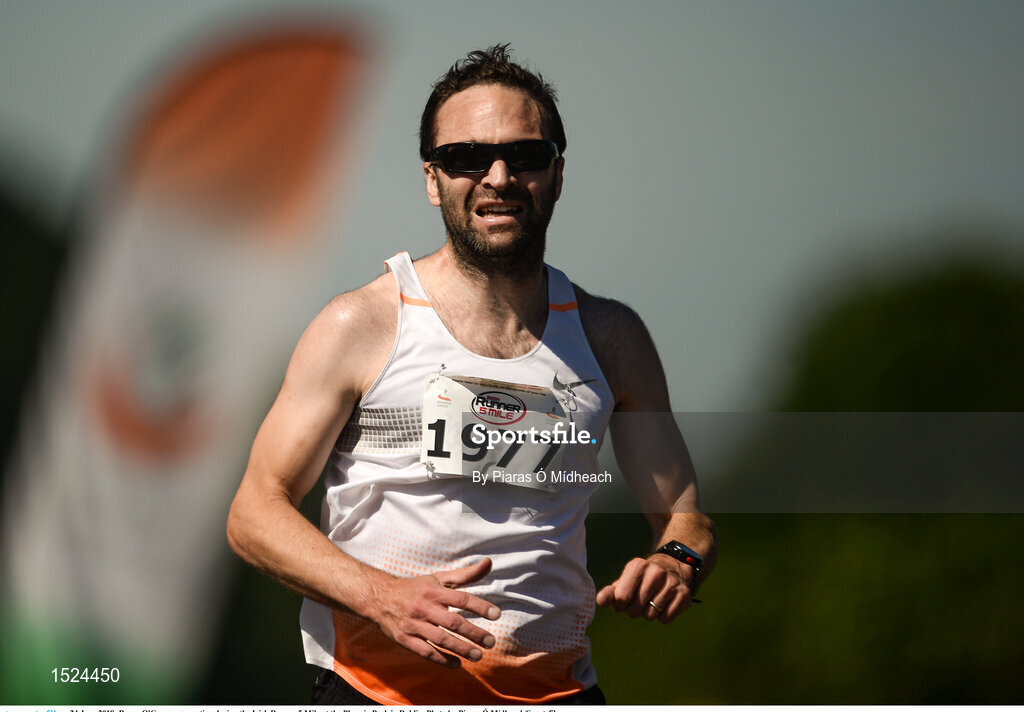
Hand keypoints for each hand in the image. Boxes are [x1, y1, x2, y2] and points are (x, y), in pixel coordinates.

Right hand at [367, 557, 500, 666]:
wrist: (379, 598)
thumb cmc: (415, 588)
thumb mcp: (438, 578)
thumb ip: (465, 574)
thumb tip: (489, 562)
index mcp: (433, 591)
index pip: (461, 598)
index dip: (480, 606)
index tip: (496, 615)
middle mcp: (424, 607)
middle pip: (452, 621)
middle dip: (473, 633)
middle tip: (491, 641)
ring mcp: (413, 624)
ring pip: (440, 639)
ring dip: (461, 648)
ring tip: (478, 655)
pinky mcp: (405, 639)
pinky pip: (425, 652)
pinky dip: (442, 660)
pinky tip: (457, 664)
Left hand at [595, 555, 694, 623]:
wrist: (671, 569)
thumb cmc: (641, 580)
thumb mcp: (625, 581)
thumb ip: (610, 592)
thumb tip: (600, 601)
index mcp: (638, 566)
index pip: (621, 597)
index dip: (620, 604)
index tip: (625, 600)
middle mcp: (656, 572)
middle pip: (635, 610)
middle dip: (634, 611)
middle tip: (640, 601)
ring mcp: (671, 583)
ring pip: (650, 616)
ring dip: (649, 614)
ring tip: (653, 600)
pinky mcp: (684, 595)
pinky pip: (665, 619)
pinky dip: (663, 616)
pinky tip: (665, 604)